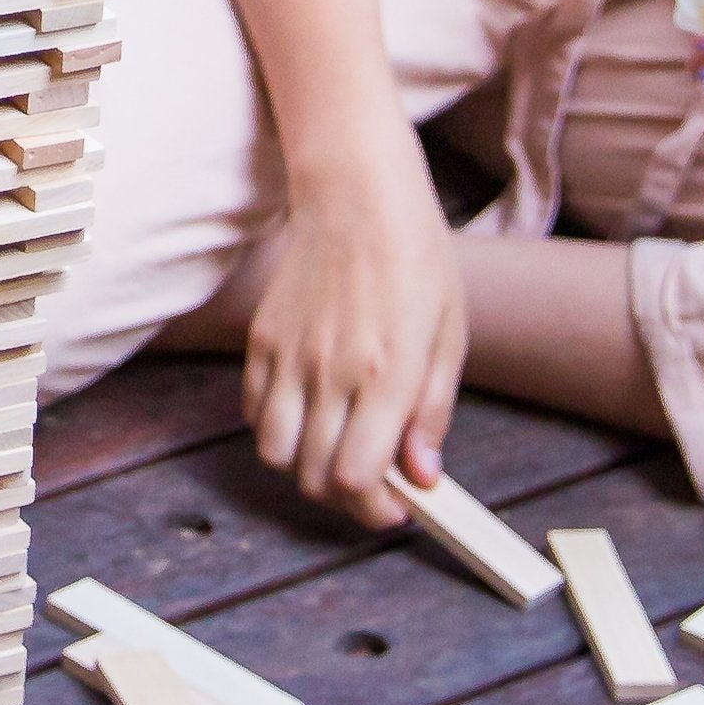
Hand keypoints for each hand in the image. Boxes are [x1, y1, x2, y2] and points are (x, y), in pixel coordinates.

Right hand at [241, 145, 467, 529]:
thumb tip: (423, 475)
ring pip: (275, 454)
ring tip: (337, 451)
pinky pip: (254, 412)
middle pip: (316, 477)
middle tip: (375, 485)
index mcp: (386, 373)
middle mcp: (331, 371)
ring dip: (305, 468)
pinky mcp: (262, 340)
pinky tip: (309, 414)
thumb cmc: (414, 259)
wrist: (357, 195)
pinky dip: (277, 429)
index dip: (377, 509)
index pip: (359, 478)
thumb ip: (432, 412)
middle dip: (347, 498)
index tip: (398, 506)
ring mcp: (289, 356)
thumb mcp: (448, 335)